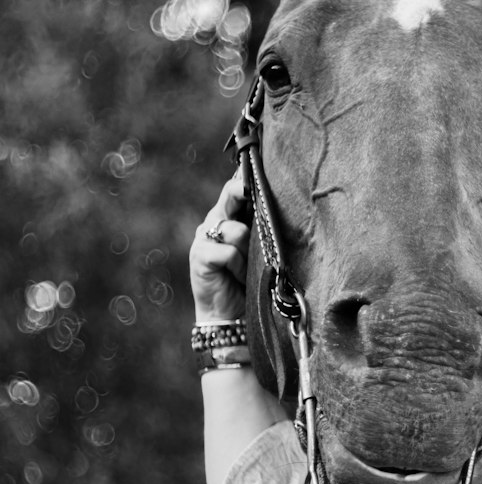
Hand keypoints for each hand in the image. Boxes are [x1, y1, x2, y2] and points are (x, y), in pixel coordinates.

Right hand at [190, 173, 250, 321]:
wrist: (231, 315)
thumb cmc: (250, 282)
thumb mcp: (259, 251)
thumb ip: (262, 228)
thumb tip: (280, 206)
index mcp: (230, 216)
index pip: (237, 189)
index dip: (249, 179)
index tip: (262, 167)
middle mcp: (215, 221)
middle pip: (231, 194)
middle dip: (244, 191)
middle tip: (253, 190)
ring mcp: (204, 236)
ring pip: (236, 230)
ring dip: (247, 252)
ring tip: (246, 269)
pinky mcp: (199, 254)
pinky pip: (228, 252)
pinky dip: (237, 266)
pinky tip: (235, 277)